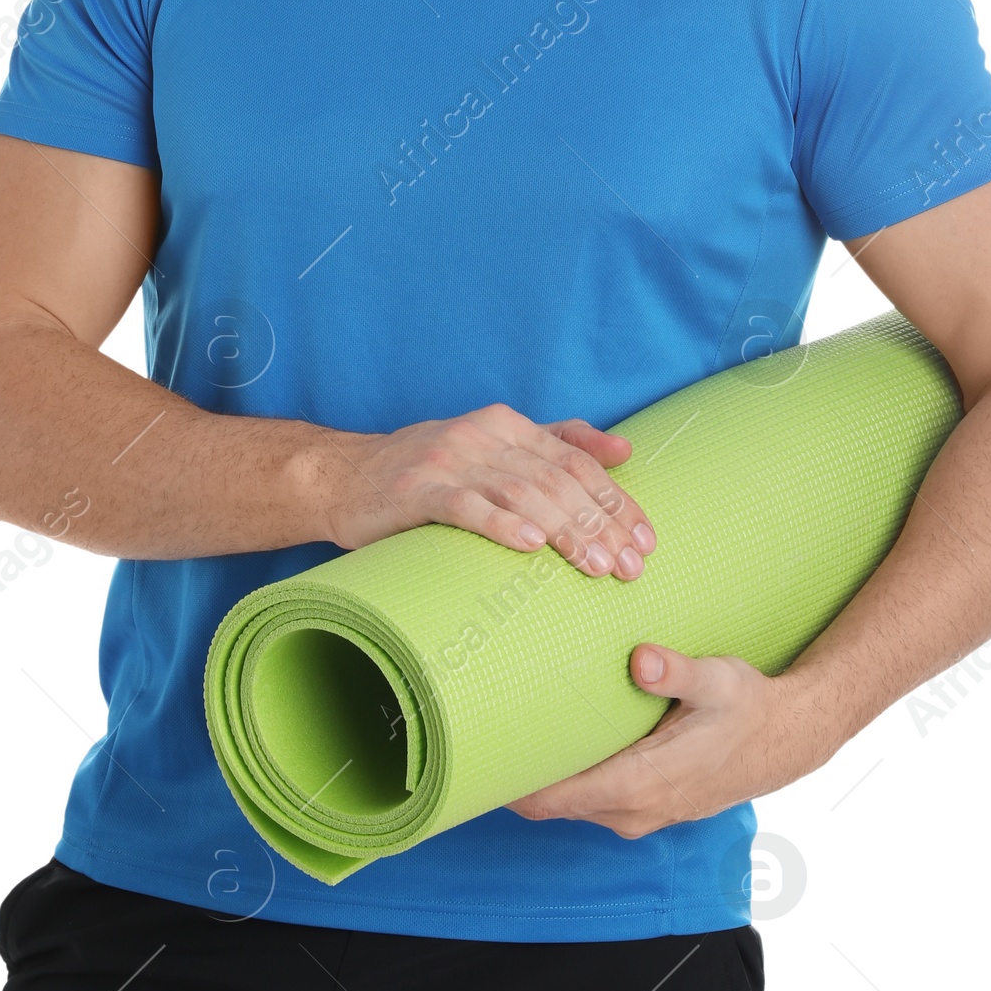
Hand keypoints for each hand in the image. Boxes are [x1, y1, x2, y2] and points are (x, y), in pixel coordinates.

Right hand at [318, 404, 656, 578]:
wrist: (344, 477)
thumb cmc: (428, 471)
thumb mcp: (494, 446)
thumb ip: (558, 442)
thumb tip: (625, 450)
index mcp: (507, 424)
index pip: (577, 461)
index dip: (616, 500)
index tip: (646, 541)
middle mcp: (483, 435)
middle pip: (556, 479)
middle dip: (600, 524)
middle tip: (630, 567)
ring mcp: (449, 460)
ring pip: (522, 493)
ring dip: (565, 531)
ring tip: (594, 566)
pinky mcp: (417, 490)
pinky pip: (467, 506)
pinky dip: (502, 524)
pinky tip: (531, 546)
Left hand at [506, 645, 831, 835]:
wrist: (788, 740)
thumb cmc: (749, 708)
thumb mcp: (720, 680)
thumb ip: (678, 671)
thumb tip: (640, 660)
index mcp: (643, 783)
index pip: (556, 799)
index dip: (510, 787)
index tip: (474, 761)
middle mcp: (634, 810)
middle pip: (552, 805)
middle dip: (515, 778)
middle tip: (475, 733)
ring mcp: (640, 813)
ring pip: (571, 805)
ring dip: (542, 779)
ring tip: (506, 733)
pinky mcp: (646, 805)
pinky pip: (592, 800)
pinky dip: (568, 780)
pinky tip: (556, 742)